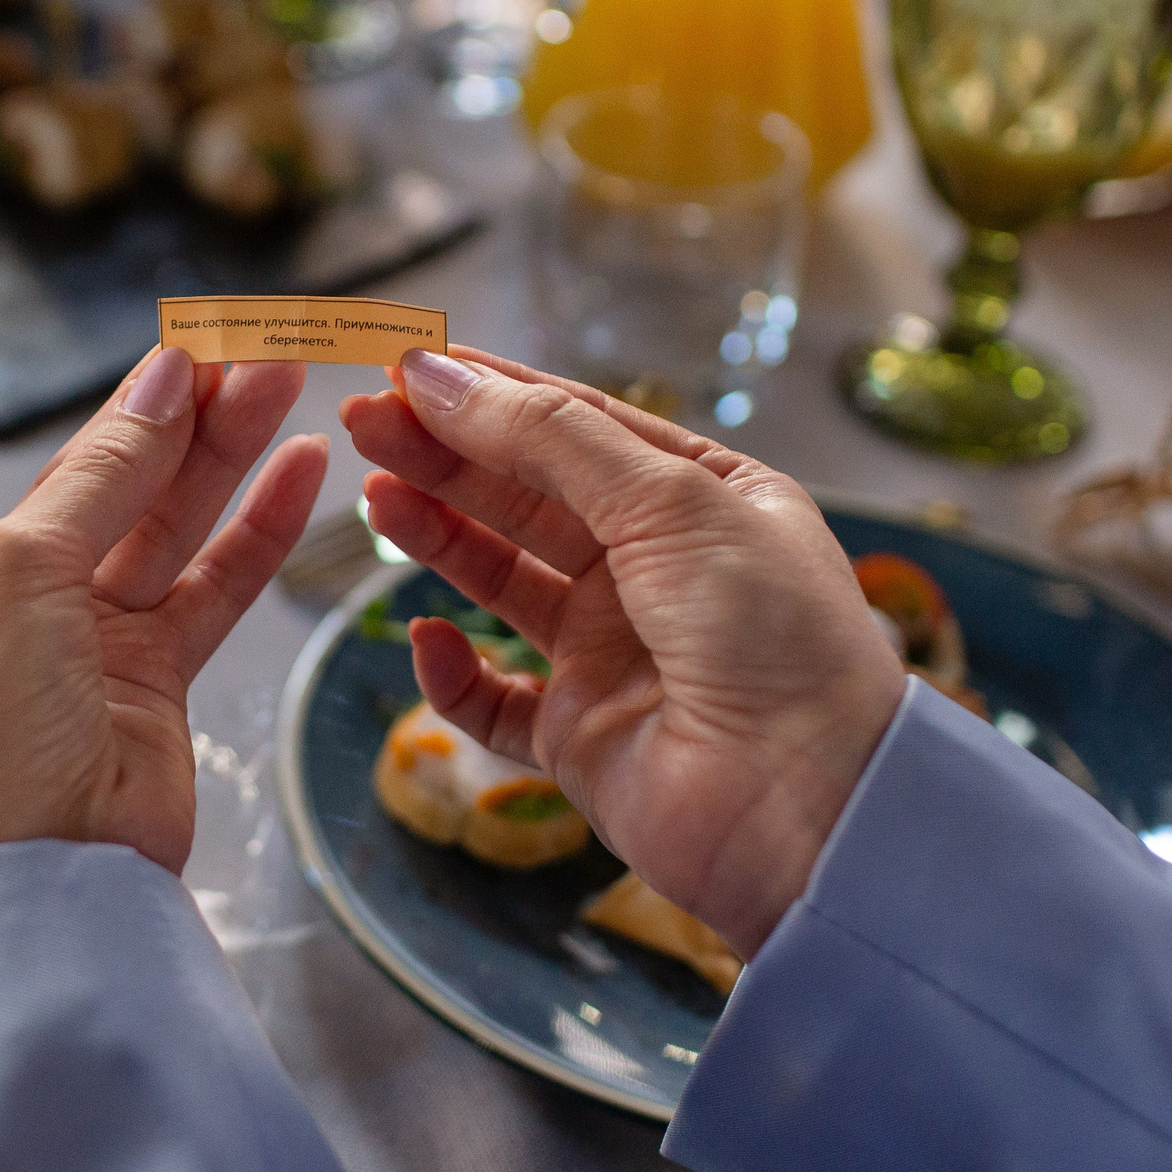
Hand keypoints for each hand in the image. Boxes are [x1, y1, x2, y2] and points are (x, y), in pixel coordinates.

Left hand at [0, 348, 327, 900]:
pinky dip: (256, 529)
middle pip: (72, 492)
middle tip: (228, 343)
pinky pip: (207, 587)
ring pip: (155, 527)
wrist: (38, 888)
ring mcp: (72, 651)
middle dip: (148, 418)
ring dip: (217, 453)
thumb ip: (98, 474)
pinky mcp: (148, 685)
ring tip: (281, 376)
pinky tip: (304, 466)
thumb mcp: (12, 570)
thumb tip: (166, 380)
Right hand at [342, 348, 905, 956]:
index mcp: (704, 499)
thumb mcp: (668, 499)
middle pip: (528, 497)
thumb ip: (546, 437)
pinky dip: (453, 671)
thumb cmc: (770, 633)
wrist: (809, 806)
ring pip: (502, 582)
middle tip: (363, 420)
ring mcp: (616, 653)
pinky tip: (430, 635)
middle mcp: (658, 570)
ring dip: (438, 536)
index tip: (405, 365)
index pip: (578, 426)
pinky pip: (493, 698)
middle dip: (446, 455)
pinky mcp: (581, 735)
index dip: (491, 395)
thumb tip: (437, 377)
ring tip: (372, 495)